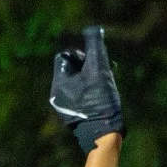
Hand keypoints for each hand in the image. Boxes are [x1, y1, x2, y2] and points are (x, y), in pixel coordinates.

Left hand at [51, 26, 124, 151]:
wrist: (103, 137)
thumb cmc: (101, 102)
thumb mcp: (99, 71)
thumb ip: (95, 48)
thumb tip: (93, 28)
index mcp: (58, 84)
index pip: (65, 57)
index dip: (81, 53)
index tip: (95, 59)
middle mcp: (58, 95)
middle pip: (72, 70)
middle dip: (89, 66)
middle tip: (104, 70)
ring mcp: (66, 107)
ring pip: (78, 84)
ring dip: (92, 78)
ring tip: (108, 82)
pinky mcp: (76, 116)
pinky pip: (82, 97)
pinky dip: (92, 92)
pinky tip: (106, 96)